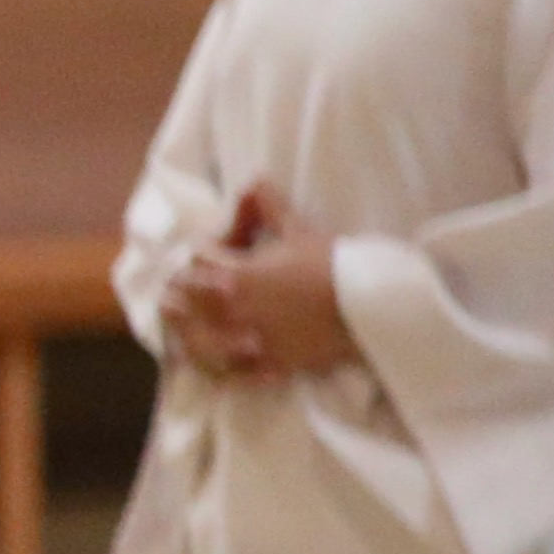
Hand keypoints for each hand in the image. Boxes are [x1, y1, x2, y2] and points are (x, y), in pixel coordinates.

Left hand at [167, 186, 357, 380]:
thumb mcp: (299, 230)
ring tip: (185, 329)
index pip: (195, 261)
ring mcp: (250, 342)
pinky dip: (219, 370)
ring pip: (196, 344)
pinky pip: (231, 375)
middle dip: (181, 293)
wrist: (372, 305)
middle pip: (182, 304)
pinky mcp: (269, 366)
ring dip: (187, 334)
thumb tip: (255, 178)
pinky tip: (215, 364)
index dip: (201, 252)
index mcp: (236, 276)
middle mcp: (234, 312)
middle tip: (181, 290)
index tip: (210, 250)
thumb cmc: (335, 264)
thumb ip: (268, 206)